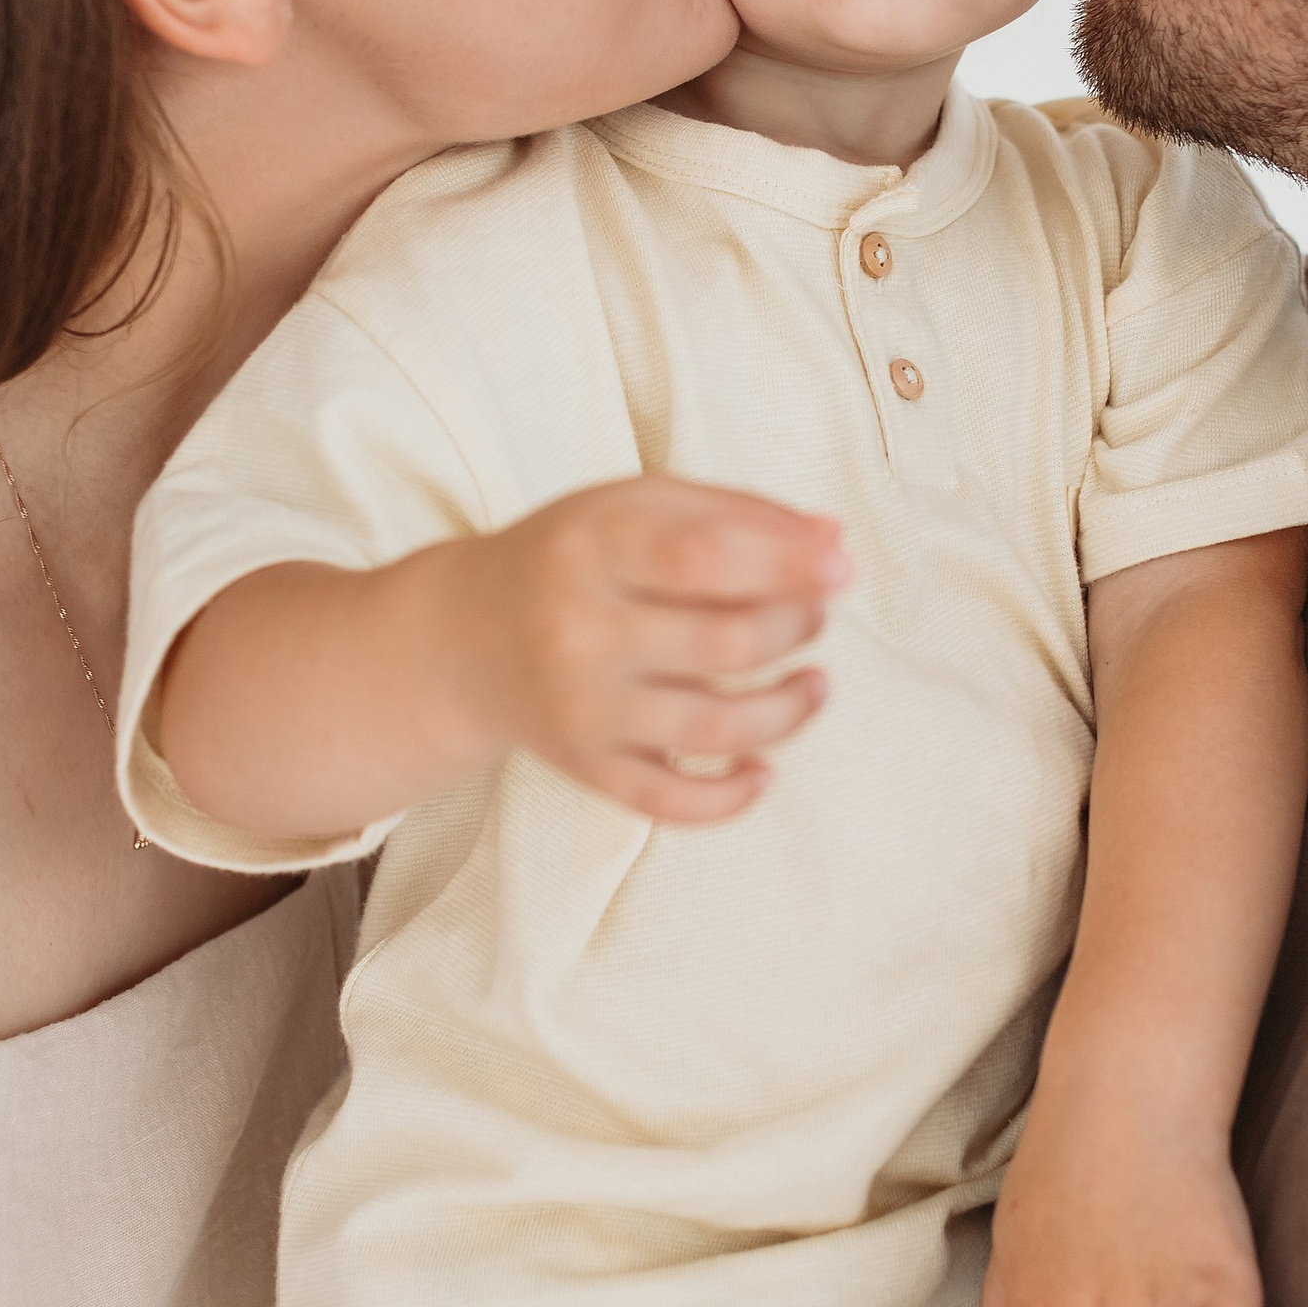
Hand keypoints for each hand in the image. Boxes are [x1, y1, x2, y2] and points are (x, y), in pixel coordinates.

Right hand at [442, 476, 848, 824]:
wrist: (465, 635)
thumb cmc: (574, 556)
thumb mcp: (638, 504)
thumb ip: (737, 513)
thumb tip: (835, 544)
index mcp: (593, 546)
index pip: (706, 556)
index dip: (788, 565)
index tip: (841, 570)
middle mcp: (580, 629)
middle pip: (726, 643)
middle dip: (796, 627)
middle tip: (813, 613)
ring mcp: (583, 708)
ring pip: (718, 727)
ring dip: (791, 710)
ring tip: (812, 684)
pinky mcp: (586, 767)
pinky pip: (672, 801)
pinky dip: (733, 797)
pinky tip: (764, 768)